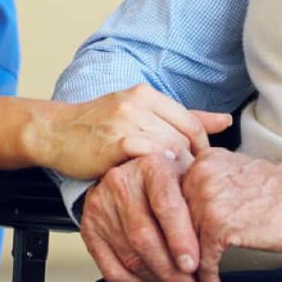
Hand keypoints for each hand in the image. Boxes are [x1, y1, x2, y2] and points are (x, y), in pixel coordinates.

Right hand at [33, 84, 232, 180]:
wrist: (56, 132)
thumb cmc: (97, 126)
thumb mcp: (139, 113)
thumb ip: (182, 117)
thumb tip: (225, 120)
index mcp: (147, 94)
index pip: (192, 123)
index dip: (201, 149)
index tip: (197, 168)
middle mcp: (139, 104)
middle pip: (184, 137)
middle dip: (190, 163)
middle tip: (187, 184)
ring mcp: (127, 121)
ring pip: (171, 148)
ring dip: (175, 171)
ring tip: (172, 187)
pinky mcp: (116, 143)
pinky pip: (151, 158)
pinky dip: (156, 172)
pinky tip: (151, 184)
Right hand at [79, 152, 202, 281]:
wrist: (132, 173)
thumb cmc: (169, 181)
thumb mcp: (188, 179)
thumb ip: (201, 206)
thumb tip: (216, 246)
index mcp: (151, 166)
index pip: (165, 205)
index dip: (180, 239)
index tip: (193, 265)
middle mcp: (121, 182)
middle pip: (144, 236)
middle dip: (170, 270)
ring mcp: (101, 205)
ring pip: (129, 255)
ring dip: (156, 280)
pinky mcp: (89, 228)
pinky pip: (111, 267)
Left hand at [181, 150, 281, 281]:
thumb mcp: (241, 176)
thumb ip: (213, 188)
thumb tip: (192, 217)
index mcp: (204, 162)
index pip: (173, 199)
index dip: (173, 230)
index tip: (176, 250)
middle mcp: (200, 175)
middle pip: (172, 222)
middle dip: (176, 252)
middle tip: (180, 274)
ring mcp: (207, 198)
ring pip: (183, 242)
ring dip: (189, 271)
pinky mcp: (219, 224)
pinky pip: (203, 259)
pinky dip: (206, 278)